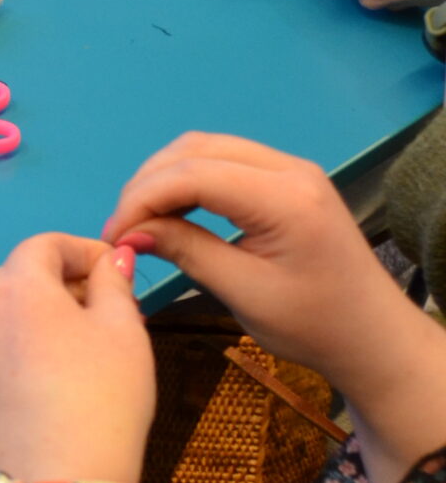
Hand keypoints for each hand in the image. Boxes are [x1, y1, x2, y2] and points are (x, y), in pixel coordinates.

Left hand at [0, 233, 154, 482]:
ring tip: (82, 343)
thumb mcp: (124, 332)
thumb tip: (113, 258)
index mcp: (16, 287)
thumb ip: (115, 284)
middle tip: (104, 307)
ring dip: (40, 313)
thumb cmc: (101, 399)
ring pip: (3, 311)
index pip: (44, 245)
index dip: (82, 249)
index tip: (114, 268)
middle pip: (18, 275)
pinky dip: (21, 344)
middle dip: (61, 281)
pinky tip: (53, 374)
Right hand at [105, 131, 445, 482]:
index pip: (194, 174)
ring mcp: (290, 169)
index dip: (143, 199)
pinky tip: (171, 213)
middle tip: (121, 230)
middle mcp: (289, 169)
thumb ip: (187, 251)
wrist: (369, 333)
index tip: (114, 237)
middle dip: (148, 184)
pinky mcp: (286, 180)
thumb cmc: (311, 324)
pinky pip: (225, 162)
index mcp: (284, 198)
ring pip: (207, 149)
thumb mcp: (243, 293)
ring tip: (140, 221)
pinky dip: (188, 180)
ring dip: (165, 178)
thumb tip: (130, 233)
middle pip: (196, 149)